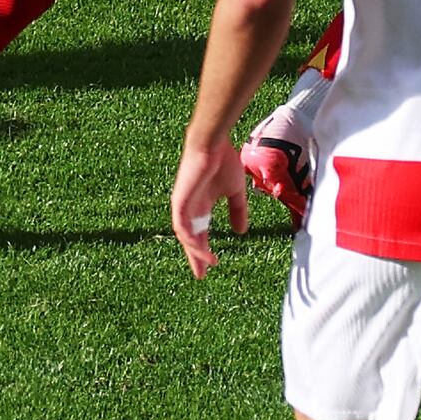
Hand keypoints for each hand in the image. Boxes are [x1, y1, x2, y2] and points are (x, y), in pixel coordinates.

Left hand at [169, 134, 247, 277]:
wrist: (213, 144)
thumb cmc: (223, 162)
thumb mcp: (235, 192)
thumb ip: (237, 211)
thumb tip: (241, 232)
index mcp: (200, 206)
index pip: (200, 233)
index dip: (204, 249)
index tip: (210, 266)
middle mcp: (189, 208)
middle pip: (189, 238)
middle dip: (195, 256)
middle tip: (201, 274)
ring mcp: (183, 204)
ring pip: (185, 235)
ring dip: (195, 251)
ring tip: (207, 264)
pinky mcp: (180, 200)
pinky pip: (182, 226)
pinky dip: (191, 239)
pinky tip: (200, 249)